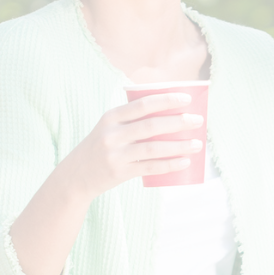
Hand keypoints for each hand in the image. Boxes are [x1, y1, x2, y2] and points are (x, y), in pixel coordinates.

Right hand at [65, 92, 203, 197]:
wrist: (75, 175)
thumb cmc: (102, 146)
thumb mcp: (110, 128)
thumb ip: (133, 120)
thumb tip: (172, 114)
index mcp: (111, 117)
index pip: (143, 104)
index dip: (166, 100)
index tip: (187, 98)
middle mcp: (112, 134)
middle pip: (151, 125)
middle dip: (178, 122)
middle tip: (198, 121)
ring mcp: (115, 154)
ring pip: (153, 148)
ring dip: (179, 146)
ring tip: (197, 144)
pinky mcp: (119, 172)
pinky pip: (150, 167)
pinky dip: (169, 165)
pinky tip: (184, 162)